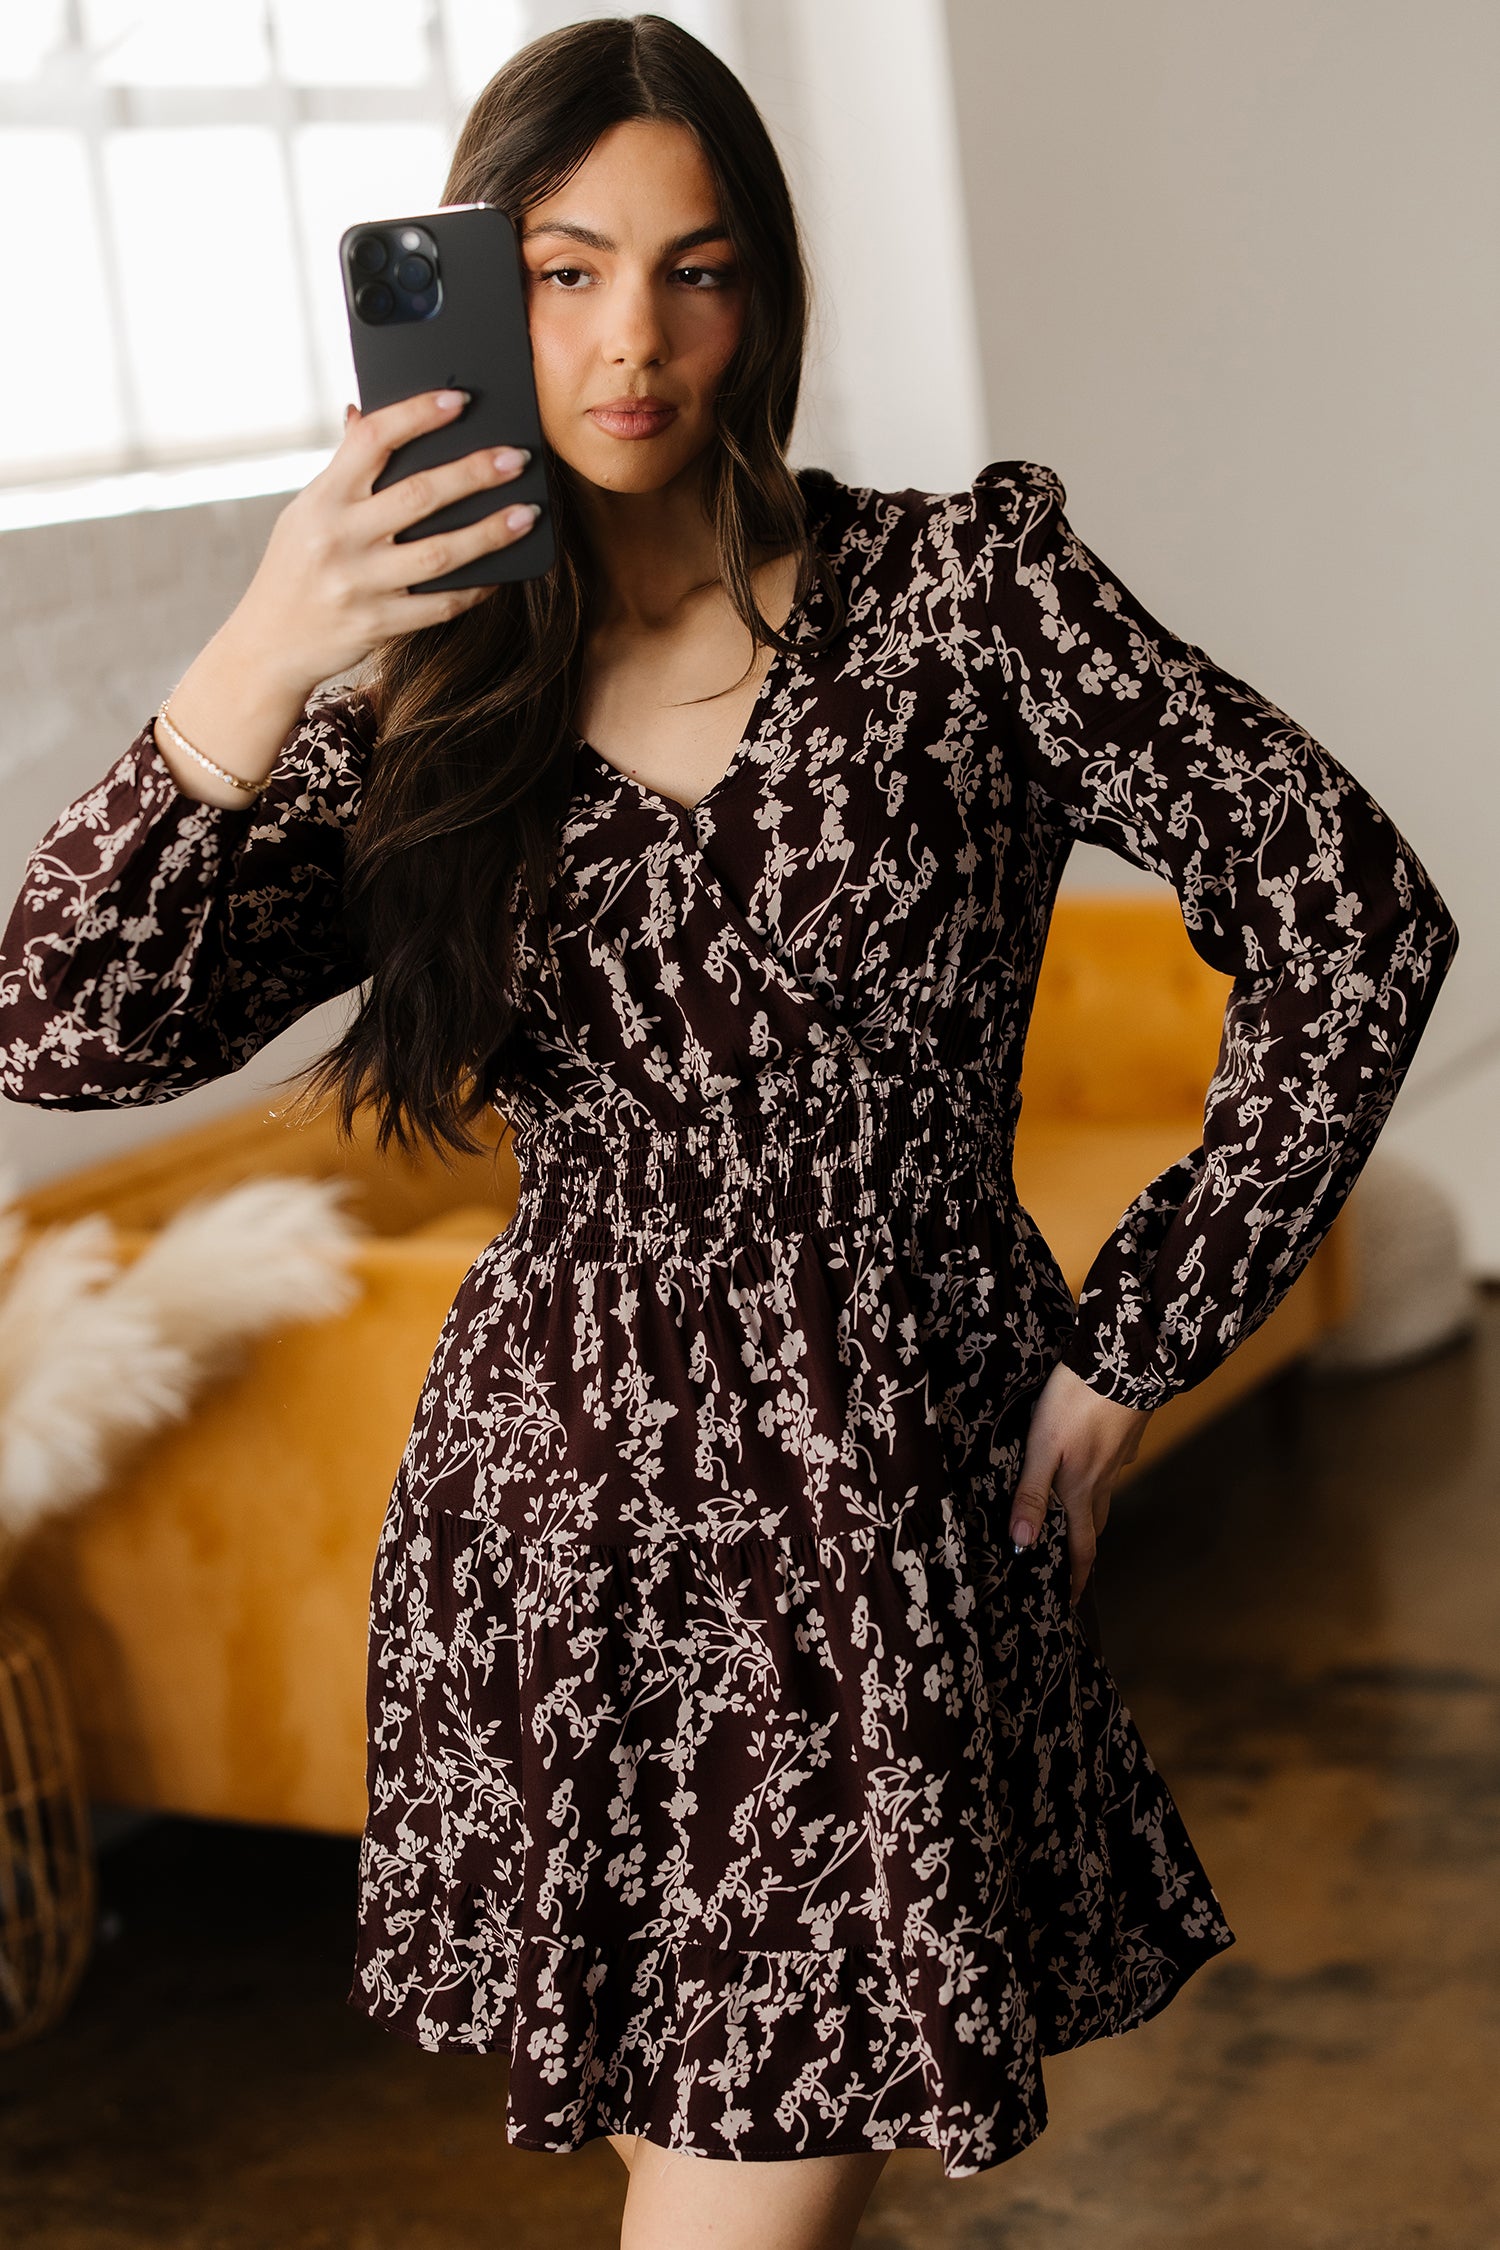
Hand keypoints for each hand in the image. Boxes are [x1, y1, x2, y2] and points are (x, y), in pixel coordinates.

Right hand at [226, 388, 538, 699]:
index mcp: (322, 497)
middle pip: (419, 495)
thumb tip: (362, 413)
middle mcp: (338, 536)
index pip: (372, 438)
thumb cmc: (295, 567)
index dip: (418, 414)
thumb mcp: (306, 512)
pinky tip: (502, 573)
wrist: (267, 644)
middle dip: (474, 473)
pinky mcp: (376, 625)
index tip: (460, 400)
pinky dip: (474, 589)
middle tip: (518, 458)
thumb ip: (341, 469)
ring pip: (439, 553)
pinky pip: (439, 605)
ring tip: (527, 513)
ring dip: (490, 533)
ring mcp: (358, 583)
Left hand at [1009, 1360, 1152, 1605]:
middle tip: (1070, 1566)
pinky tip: (1092, 1461)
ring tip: (1076, 1520)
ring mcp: (1120, 1457)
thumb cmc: (1075, 1401)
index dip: (1075, 1578)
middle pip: (1094, 1524)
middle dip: (1082, 1549)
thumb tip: (1021, 1544)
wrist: (1123, 1360)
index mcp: (1080, 1488)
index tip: (1070, 1602)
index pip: (1080, 1547)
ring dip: (1091, 1513)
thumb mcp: (1042, 1447)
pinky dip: (1101, 1474)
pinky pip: (1114, 1464)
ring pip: (1104, 1495)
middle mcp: (1104, 1479)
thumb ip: (1032, 1493)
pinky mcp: (1127, 1434)